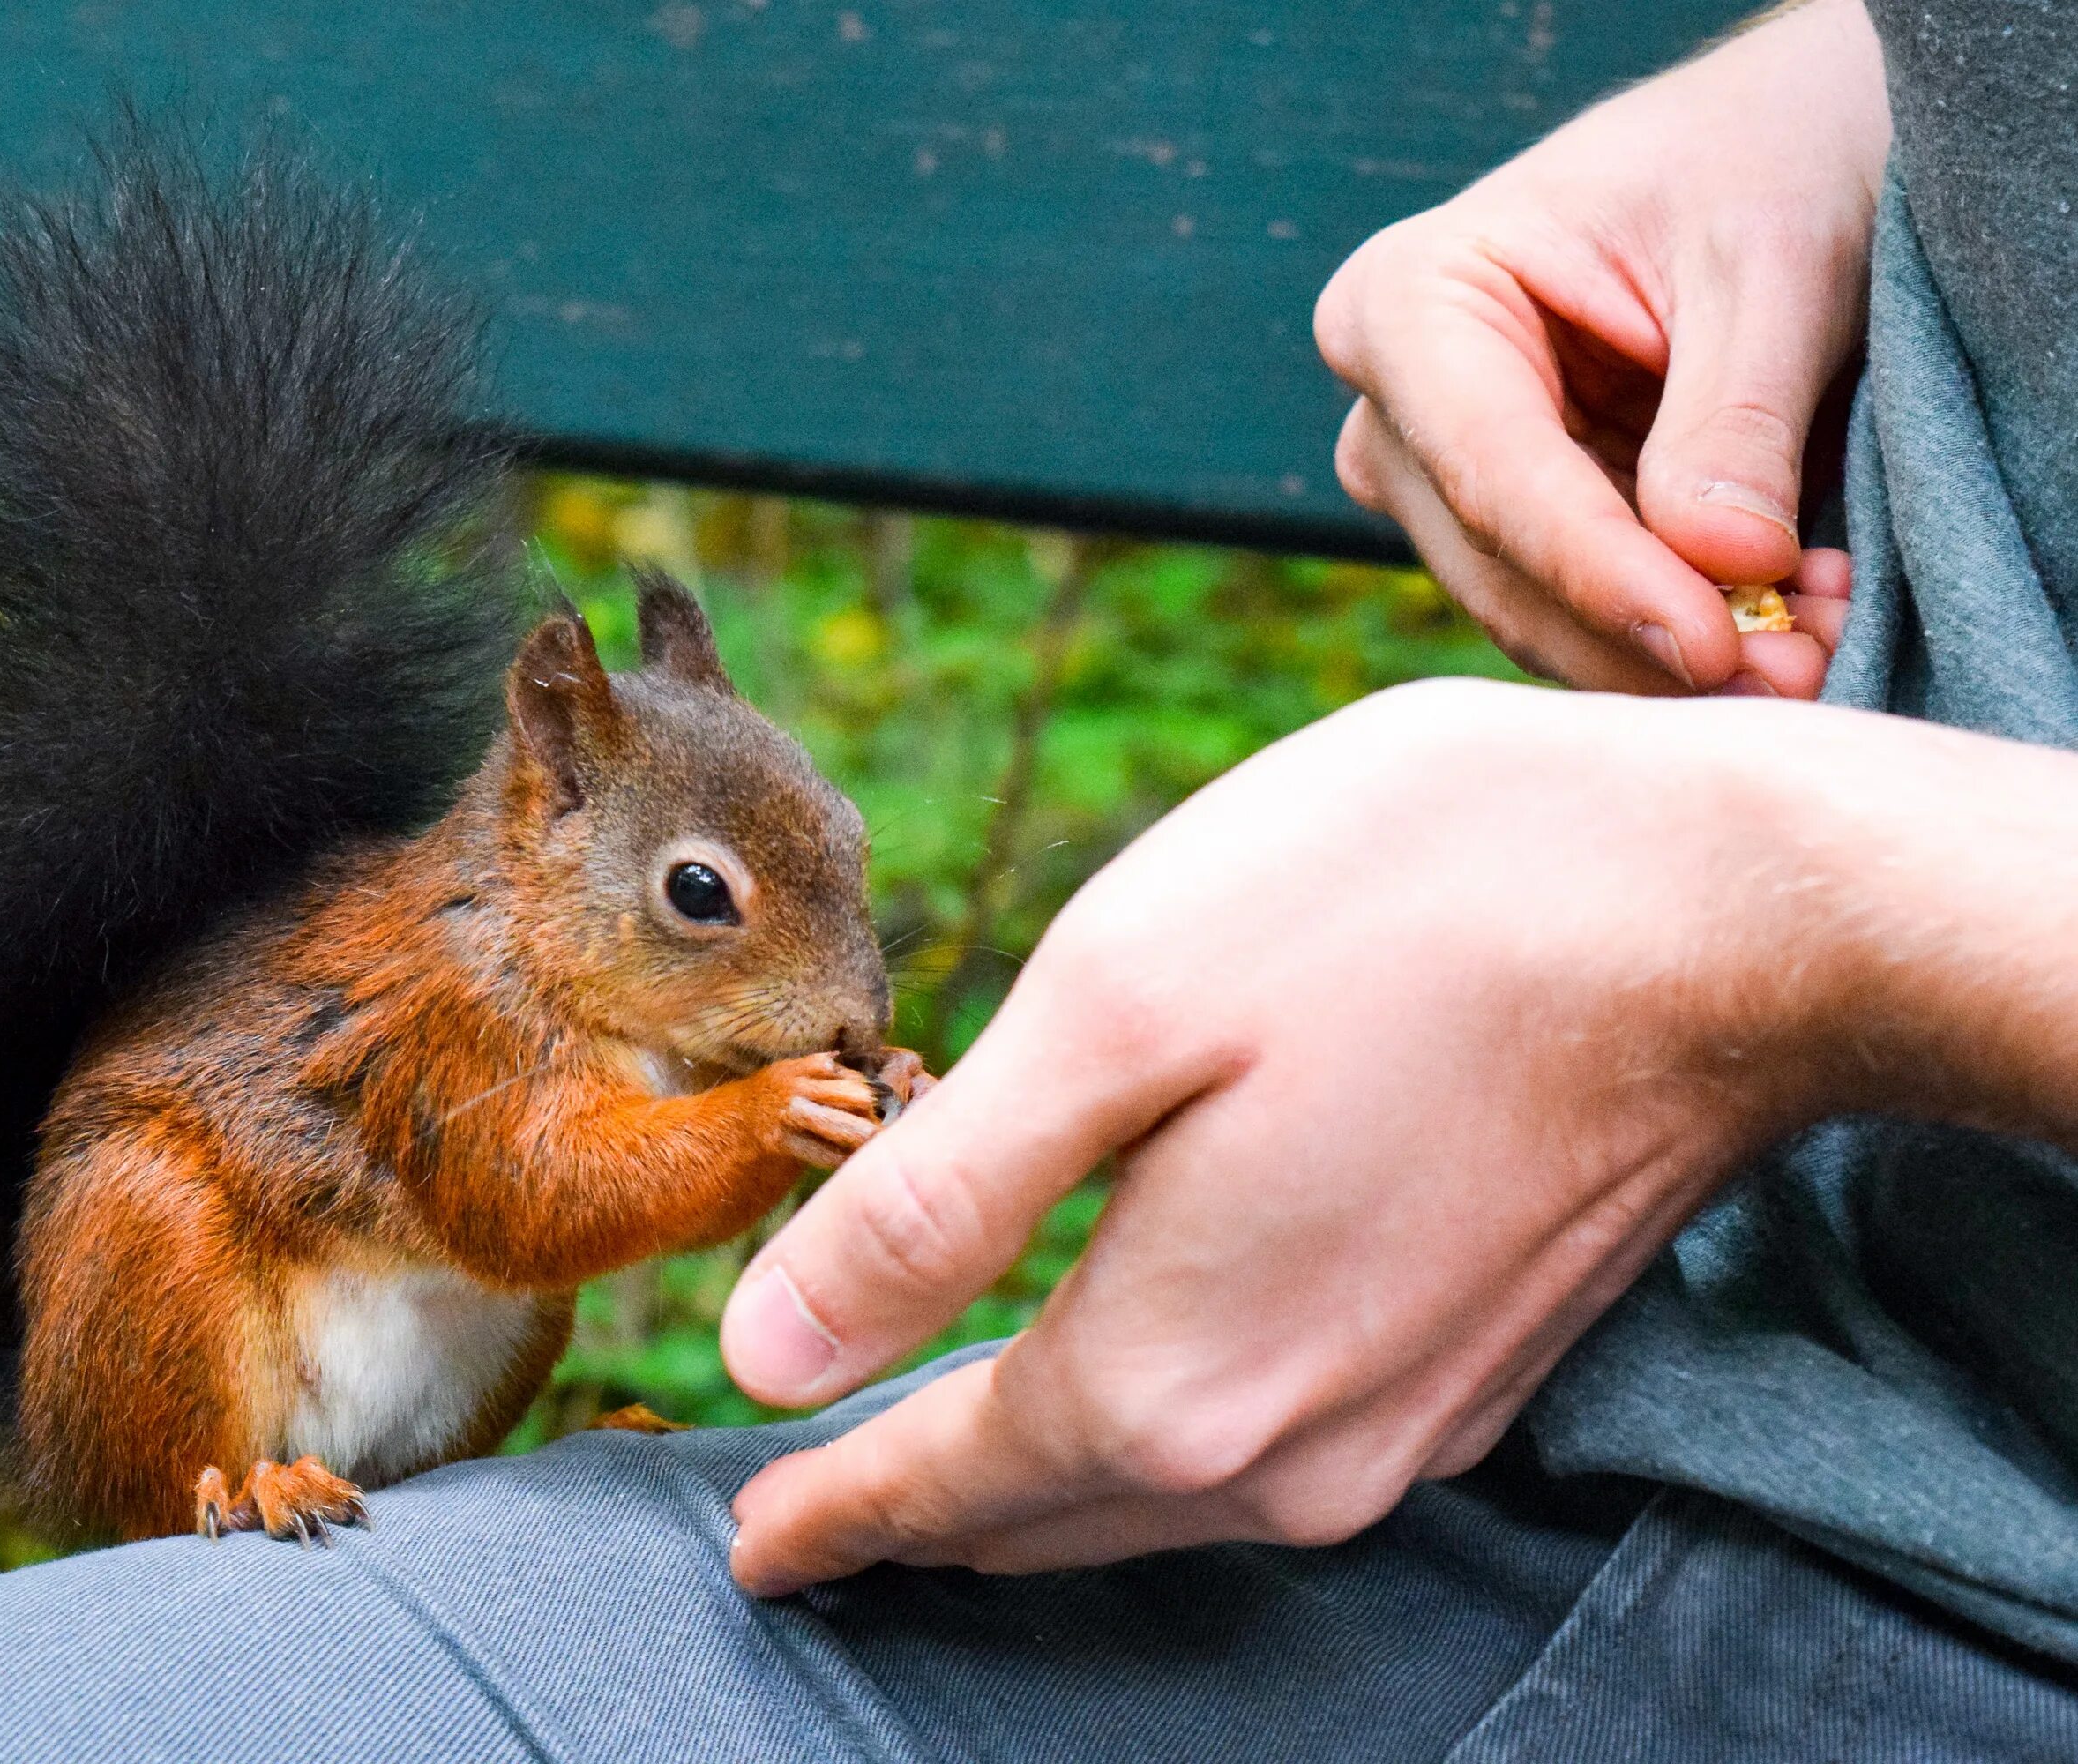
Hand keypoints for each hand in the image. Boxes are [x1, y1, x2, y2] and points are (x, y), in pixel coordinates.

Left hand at [722, 680, 1860, 1592]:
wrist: (1726, 910)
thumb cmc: (1399, 909)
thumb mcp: (1108, 1016)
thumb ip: (929, 1210)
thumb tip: (766, 1351)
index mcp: (1165, 1374)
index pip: (937, 1486)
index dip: (824, 1512)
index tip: (751, 1545)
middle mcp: (1281, 1453)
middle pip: (1040, 1514)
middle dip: (912, 1509)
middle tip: (815, 1507)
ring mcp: (1394, 1426)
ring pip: (1152, 1496)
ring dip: (1035, 1481)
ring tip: (939, 1454)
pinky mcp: (1470, 1373)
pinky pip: (1259, 1453)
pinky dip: (1158, 1439)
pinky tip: (1133, 1381)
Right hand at [1313, 0, 1887, 697]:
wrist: (1764, 159)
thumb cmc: (1753, 166)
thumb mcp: (1770, 263)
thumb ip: (1736, 416)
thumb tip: (1722, 566)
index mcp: (1406, 301)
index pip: (1493, 470)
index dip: (1601, 574)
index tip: (1712, 645)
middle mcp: (1393, 409)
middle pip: (1501, 566)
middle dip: (1645, 640)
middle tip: (1801, 675)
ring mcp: (1438, 481)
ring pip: (1533, 616)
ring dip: (1669, 657)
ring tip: (1816, 649)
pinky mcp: (1507, 533)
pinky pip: (1578, 619)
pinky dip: (1679, 639)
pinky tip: (1789, 628)